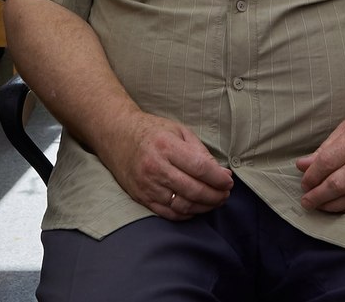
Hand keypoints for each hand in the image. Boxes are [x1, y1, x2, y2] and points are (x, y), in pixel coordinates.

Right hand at [96, 110, 233, 220]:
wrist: (116, 135)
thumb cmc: (151, 131)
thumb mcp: (178, 131)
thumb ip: (200, 152)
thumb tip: (222, 174)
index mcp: (166, 146)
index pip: (200, 168)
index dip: (218, 178)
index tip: (228, 181)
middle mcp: (155, 167)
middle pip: (194, 189)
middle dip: (216, 195)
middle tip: (225, 194)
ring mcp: (147, 185)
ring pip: (183, 205)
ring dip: (204, 207)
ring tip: (215, 201)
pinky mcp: (141, 197)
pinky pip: (169, 213)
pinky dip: (187, 214)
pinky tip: (196, 207)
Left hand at [295, 105, 344, 213]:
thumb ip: (326, 147)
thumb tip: (303, 164)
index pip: (329, 160)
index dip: (312, 174)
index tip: (304, 180)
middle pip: (339, 183)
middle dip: (318, 195)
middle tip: (306, 199)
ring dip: (331, 205)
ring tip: (317, 206)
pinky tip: (336, 206)